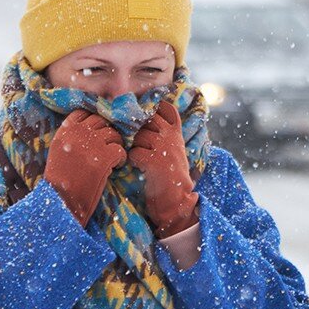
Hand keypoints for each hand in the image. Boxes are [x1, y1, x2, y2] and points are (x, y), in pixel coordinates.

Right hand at [44, 109, 126, 226]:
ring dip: (116, 145)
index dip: (94, 121)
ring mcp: (91, 144)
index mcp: (65, 131)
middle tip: (109, 146)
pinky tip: (116, 167)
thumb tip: (92, 129)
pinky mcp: (103, 158)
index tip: (99, 132)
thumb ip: (72, 137)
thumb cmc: (59, 181)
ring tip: (113, 158)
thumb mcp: (59, 152)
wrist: (60, 201)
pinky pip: (120, 150)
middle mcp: (77, 133)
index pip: (84, 113)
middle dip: (108, 132)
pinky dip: (121, 159)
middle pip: (101, 121)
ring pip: (114, 134)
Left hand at [128, 101, 198, 237]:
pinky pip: (134, 152)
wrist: (176, 200)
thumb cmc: (169, 175)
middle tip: (140, 144)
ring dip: (134, 146)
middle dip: (139, 130)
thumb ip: (162, 133)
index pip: (166, 108)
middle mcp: (171, 137)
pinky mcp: (155, 161)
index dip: (154, 109)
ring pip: (138, 136)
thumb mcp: (172, 149)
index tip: (146, 118)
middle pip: (147, 119)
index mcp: (176, 133)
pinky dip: (132, 160)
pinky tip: (139, 167)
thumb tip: (141, 119)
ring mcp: (164, 148)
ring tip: (142, 159)